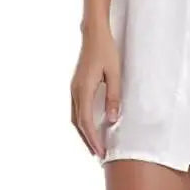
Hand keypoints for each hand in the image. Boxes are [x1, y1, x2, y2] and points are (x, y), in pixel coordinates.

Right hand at [70, 25, 120, 159]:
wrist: (94, 33)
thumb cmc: (106, 50)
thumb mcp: (114, 72)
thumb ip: (113, 96)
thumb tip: (112, 119)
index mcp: (84, 90)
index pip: (86, 122)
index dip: (93, 139)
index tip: (101, 152)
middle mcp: (75, 91)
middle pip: (78, 123)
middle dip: (88, 140)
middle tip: (99, 155)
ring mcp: (74, 88)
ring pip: (76, 117)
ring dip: (84, 132)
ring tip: (95, 145)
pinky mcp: (76, 85)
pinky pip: (77, 109)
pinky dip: (83, 122)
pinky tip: (91, 125)